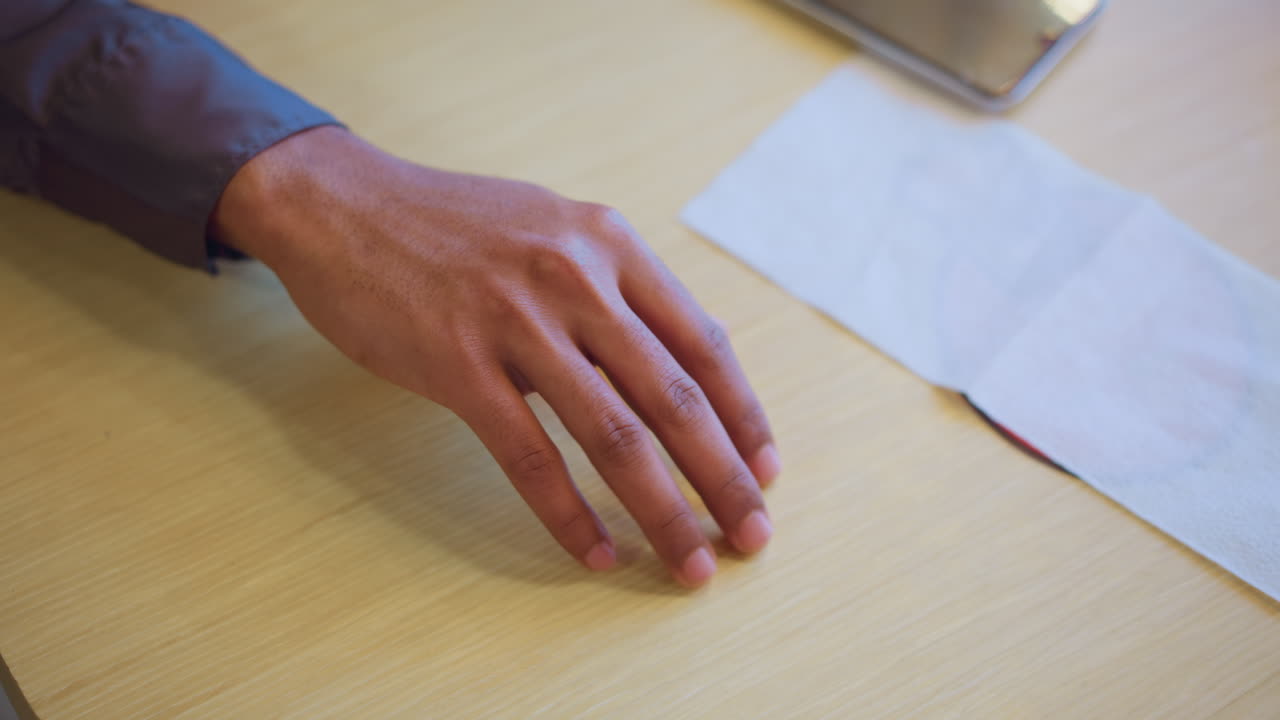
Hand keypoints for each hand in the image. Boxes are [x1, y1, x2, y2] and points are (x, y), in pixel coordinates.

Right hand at [213, 127, 779, 586]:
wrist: (342, 204)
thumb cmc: (454, 227)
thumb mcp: (554, 231)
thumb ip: (614, 288)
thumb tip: (674, 368)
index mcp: (611, 245)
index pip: (704, 344)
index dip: (743, 417)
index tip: (764, 471)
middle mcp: (576, 279)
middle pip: (673, 399)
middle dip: (722, 479)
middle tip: (751, 535)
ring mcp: (517, 322)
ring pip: (614, 437)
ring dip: (661, 511)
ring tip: (691, 563)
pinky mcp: (458, 364)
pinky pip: (530, 458)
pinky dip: (569, 516)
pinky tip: (596, 553)